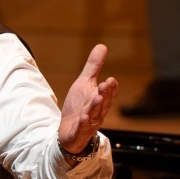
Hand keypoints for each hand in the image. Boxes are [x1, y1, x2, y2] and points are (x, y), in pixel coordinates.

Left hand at [58, 44, 117, 158]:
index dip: (110, 88)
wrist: (68, 131)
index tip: (111, 80)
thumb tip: (102, 46)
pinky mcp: (78, 132)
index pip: (108, 93)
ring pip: (94, 115)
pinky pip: (82, 129)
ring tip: (97, 98)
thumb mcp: (84, 83)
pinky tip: (83, 118)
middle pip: (103, 103)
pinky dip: (83, 124)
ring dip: (96, 107)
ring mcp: (89, 123)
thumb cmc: (79, 106)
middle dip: (105, 94)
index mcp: (100, 99)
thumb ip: (93, 67)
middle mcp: (97, 112)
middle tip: (105, 85)